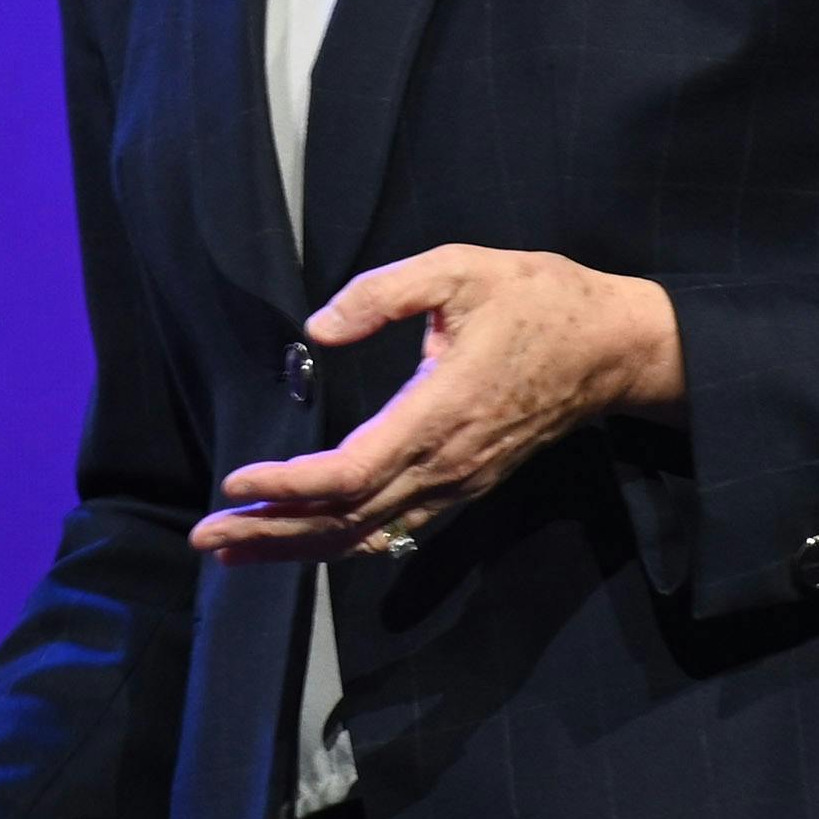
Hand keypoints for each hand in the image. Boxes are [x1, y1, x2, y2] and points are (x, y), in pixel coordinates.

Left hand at [190, 245, 683, 563]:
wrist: (612, 347)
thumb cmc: (536, 299)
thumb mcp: (459, 269)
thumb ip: (383, 293)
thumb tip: (317, 327)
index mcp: (439, 413)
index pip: (350, 473)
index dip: (289, 486)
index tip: (237, 482)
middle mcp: (445, 465)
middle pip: (347, 520)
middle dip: (273, 533)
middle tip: (207, 539)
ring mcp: (458, 483)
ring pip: (369, 535)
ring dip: (299, 547)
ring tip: (238, 549)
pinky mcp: (465, 484)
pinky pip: (396, 529)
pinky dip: (343, 540)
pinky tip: (306, 539)